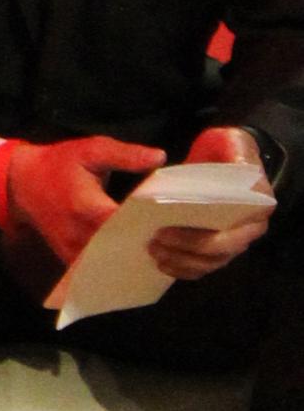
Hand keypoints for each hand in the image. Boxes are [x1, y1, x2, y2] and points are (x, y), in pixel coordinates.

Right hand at [0, 131, 162, 268]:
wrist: (21, 183)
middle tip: (174, 231)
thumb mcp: (90, 150)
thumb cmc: (58, 164)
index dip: (152, 221)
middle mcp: (82, 236)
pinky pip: (100, 266)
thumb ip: (126, 155)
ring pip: (114, 260)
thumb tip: (160, 157)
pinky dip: (118, 260)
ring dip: (135, 252)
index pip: (128, 223)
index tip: (174, 216)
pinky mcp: (71, 258)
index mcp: (89, 208)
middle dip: (148, 239)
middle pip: (124, 246)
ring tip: (159, 241)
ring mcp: (75, 251)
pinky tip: (135, 250)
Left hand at [156, 122, 277, 279]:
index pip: (234, 232)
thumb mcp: (233, 141)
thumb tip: (236, 167)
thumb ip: (235, 150)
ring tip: (153, 249)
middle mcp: (250, 230)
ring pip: (209, 263)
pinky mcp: (217, 249)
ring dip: (180, 261)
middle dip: (185, 250)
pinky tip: (161, 263)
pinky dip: (182, 269)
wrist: (222, 157)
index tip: (170, 229)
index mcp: (257, 207)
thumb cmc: (227, 149)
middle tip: (156, 239)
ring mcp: (233, 242)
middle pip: (219, 252)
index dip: (203, 239)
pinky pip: (201, 268)